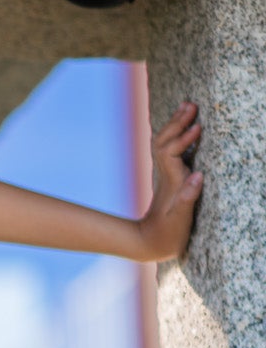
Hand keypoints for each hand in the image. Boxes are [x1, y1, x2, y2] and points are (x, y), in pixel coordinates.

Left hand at [135, 101, 202, 261]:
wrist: (149, 243)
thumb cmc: (167, 235)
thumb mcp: (179, 220)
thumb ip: (188, 198)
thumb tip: (199, 175)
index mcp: (171, 182)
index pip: (171, 152)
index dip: (183, 139)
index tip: (198, 127)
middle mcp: (166, 174)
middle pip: (164, 141)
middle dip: (177, 122)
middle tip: (191, 104)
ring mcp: (165, 175)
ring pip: (164, 143)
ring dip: (174, 124)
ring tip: (186, 107)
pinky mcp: (168, 178)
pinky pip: (168, 149)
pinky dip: (174, 135)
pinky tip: (180, 127)